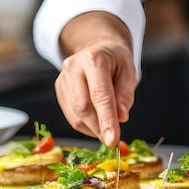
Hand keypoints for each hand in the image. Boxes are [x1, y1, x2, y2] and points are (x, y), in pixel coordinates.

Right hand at [54, 12, 136, 147]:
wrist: (98, 48)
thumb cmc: (116, 60)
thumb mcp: (129, 71)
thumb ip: (126, 95)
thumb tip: (120, 118)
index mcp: (94, 59)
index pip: (100, 95)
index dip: (106, 120)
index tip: (112, 140)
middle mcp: (73, 67)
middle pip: (82, 107)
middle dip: (98, 128)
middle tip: (112, 139)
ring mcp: (63, 78)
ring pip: (75, 115)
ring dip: (92, 128)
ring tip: (107, 127)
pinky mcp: (59, 89)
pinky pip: (71, 115)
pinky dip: (85, 125)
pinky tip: (96, 121)